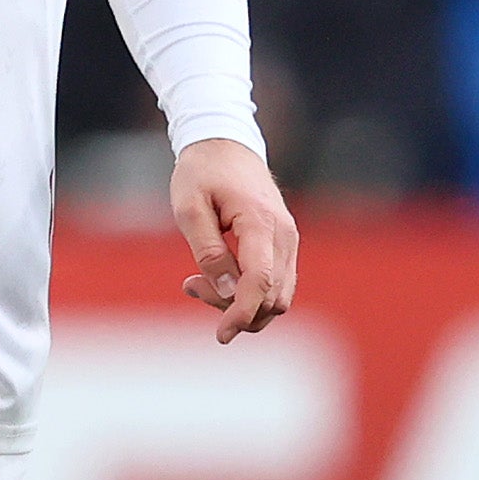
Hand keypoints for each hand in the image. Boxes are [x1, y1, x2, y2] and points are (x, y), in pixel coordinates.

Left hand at [170, 136, 297, 342]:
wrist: (226, 144)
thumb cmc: (202, 173)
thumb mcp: (189, 208)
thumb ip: (208, 251)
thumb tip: (229, 291)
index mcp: (261, 223)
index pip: (261, 282)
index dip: (242, 314)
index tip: (221, 335)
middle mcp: (284, 235)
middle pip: (272, 297)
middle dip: (233, 308)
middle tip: (190, 285)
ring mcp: (289, 240)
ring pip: (278, 297)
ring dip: (241, 304)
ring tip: (197, 282)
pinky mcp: (285, 245)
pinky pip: (276, 285)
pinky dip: (250, 294)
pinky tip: (219, 279)